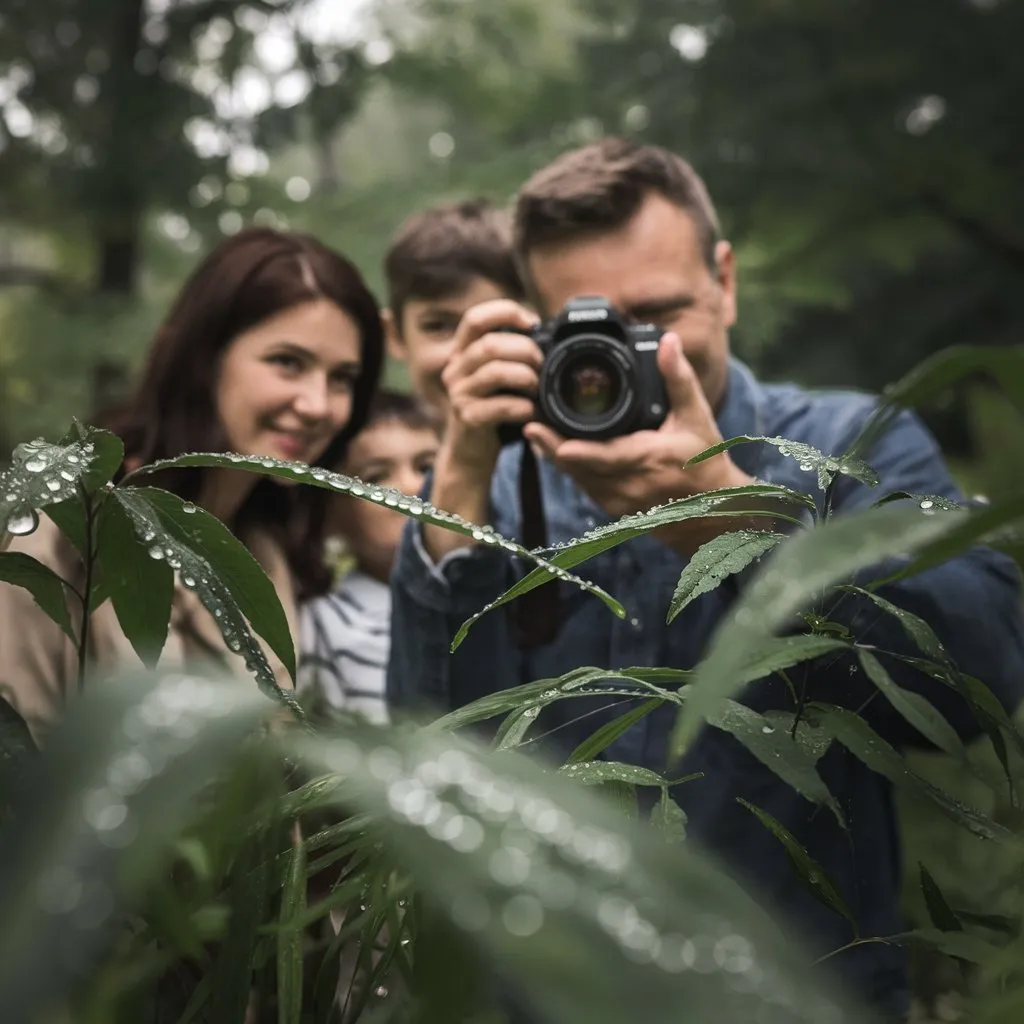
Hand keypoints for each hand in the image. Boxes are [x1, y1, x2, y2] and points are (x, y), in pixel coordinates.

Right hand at [426, 300, 541, 560]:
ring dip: (525, 377)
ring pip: (494, 371)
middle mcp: (455, 369)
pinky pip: (498, 406)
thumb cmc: (493, 410)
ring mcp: (458, 394)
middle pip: (490, 344)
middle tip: (542, 366)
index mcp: (463, 352)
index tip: (532, 322)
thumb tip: (545, 330)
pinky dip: (521, 407)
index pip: (475, 318)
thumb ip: (511, 353)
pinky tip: (531, 412)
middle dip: (525, 351)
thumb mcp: (499, 377)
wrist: (472, 453)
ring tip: (538, 388)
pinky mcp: (466, 418)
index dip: (504, 312)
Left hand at [523, 332, 754, 555]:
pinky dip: (569, 468)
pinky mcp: (613, 509)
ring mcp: (618, 500)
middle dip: (550, 445)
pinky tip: (554, 449)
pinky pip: (584, 486)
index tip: (544, 433)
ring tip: (535, 432)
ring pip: (576, 478)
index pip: (601, 455)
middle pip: (578, 467)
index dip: (571, 448)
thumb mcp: (697, 416)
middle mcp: (629, 484)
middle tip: (530, 424)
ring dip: (555, 456)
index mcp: (647, 459)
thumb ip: (678, 378)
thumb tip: (668, 341)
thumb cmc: (706, 460)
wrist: (713, 510)